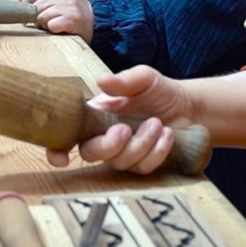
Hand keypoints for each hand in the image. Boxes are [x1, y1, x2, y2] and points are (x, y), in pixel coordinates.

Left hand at [21, 0, 93, 41]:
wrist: (95, 21)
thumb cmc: (71, 11)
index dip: (28, 7)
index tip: (35, 13)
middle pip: (35, 8)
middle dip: (38, 18)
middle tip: (49, 21)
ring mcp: (68, 6)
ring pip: (42, 17)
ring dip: (46, 25)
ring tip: (57, 23)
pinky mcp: (72, 19)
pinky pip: (51, 26)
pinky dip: (54, 30)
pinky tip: (62, 28)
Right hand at [49, 66, 196, 173]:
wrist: (188, 107)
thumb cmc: (159, 91)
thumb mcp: (144, 78)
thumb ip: (125, 80)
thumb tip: (102, 81)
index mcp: (95, 115)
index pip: (68, 135)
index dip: (57, 149)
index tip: (61, 158)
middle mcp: (103, 136)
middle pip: (90, 153)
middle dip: (108, 145)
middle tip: (125, 129)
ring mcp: (122, 153)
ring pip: (119, 162)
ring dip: (140, 144)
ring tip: (158, 124)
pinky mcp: (141, 164)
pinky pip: (142, 167)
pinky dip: (157, 151)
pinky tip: (167, 135)